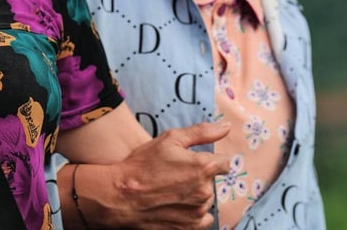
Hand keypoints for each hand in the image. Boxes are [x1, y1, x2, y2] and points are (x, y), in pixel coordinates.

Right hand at [77, 121, 230, 228]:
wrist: (120, 195)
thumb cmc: (143, 164)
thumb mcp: (169, 139)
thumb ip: (202, 132)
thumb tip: (226, 127)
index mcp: (204, 167)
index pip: (225, 163)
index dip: (209, 160)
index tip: (193, 162)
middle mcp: (206, 191)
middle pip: (212, 182)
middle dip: (199, 177)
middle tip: (174, 175)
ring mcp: (198, 212)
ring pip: (205, 200)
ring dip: (194, 195)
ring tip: (170, 190)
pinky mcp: (190, 227)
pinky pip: (201, 218)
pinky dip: (192, 212)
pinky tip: (174, 205)